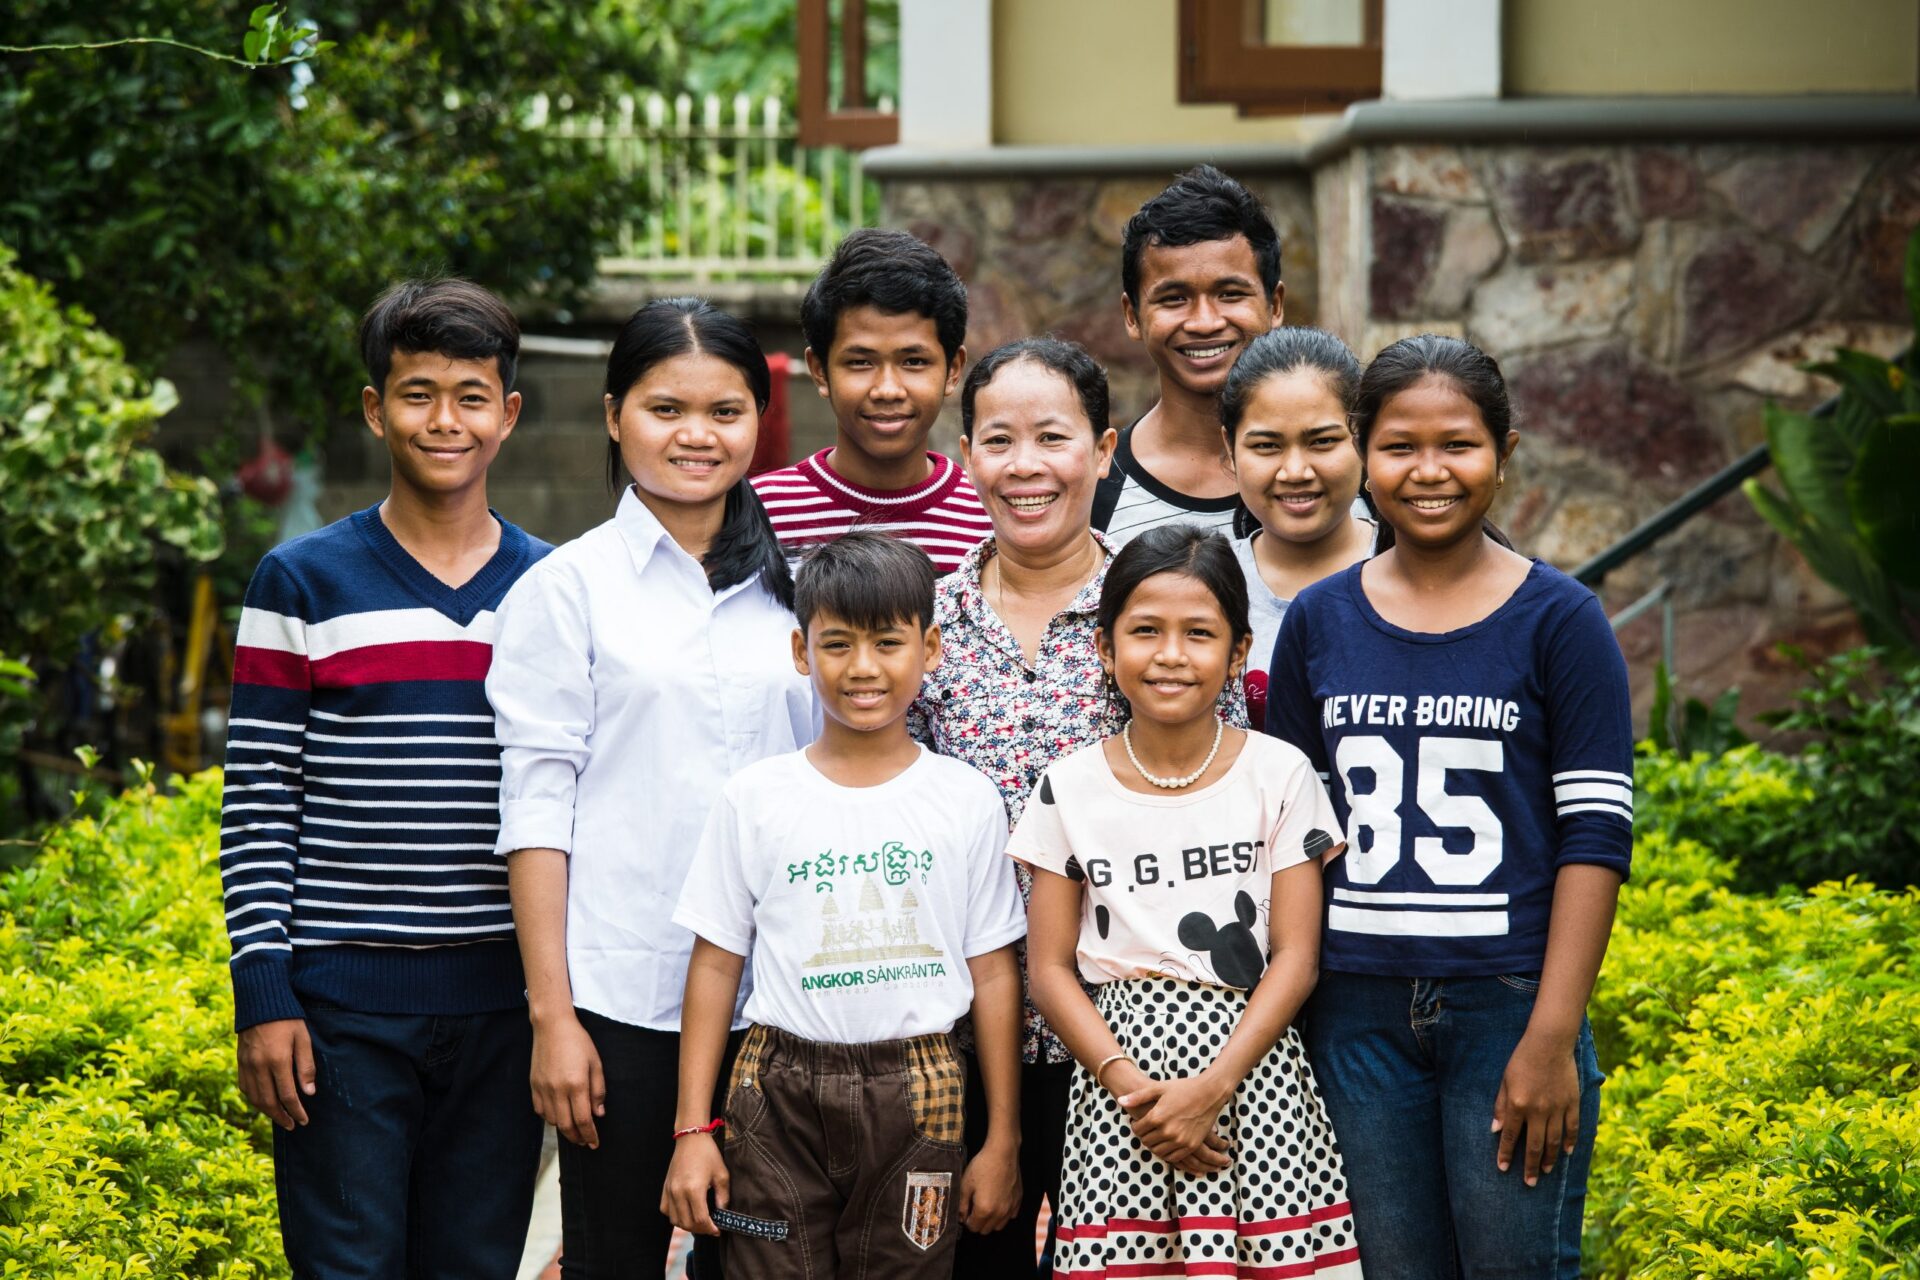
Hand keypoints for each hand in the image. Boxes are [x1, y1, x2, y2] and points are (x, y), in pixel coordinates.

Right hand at [237, 1018, 314, 1129]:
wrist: (260, 1001)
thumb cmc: (288, 1018)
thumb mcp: (303, 1038)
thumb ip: (306, 1066)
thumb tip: (309, 1093)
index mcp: (277, 1061)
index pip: (287, 1095)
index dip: (296, 1111)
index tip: (304, 1120)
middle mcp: (259, 1066)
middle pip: (269, 1102)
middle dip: (281, 1117)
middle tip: (293, 1125)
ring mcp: (247, 1065)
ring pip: (254, 1098)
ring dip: (267, 1112)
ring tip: (280, 1117)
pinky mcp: (240, 1062)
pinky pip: (245, 1087)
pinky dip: (254, 1099)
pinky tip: (263, 1102)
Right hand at [531, 1012, 605, 1147]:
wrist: (552, 1026)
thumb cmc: (578, 1042)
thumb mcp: (596, 1063)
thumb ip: (598, 1090)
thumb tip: (599, 1114)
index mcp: (577, 1084)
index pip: (584, 1120)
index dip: (590, 1135)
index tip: (595, 1143)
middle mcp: (558, 1090)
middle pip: (566, 1126)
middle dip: (578, 1138)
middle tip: (586, 1142)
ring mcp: (543, 1089)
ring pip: (553, 1120)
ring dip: (565, 1129)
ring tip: (575, 1130)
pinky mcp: (534, 1086)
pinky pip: (541, 1111)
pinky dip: (550, 1118)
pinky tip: (559, 1115)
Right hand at [661, 1133, 728, 1235]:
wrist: (690, 1138)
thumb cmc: (708, 1154)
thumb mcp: (722, 1174)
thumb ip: (723, 1196)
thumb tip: (722, 1213)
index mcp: (694, 1189)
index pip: (700, 1219)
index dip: (710, 1229)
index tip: (718, 1230)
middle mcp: (678, 1192)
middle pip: (687, 1223)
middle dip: (700, 1229)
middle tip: (710, 1228)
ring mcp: (669, 1190)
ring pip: (674, 1220)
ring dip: (687, 1224)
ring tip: (699, 1221)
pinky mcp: (665, 1187)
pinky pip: (665, 1210)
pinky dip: (675, 1216)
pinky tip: (685, 1212)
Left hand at [959, 1139, 1020, 1233]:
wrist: (1002, 1153)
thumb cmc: (982, 1167)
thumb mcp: (966, 1184)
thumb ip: (962, 1204)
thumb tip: (961, 1218)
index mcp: (984, 1210)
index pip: (973, 1227)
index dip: (967, 1222)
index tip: (966, 1212)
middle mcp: (999, 1213)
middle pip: (986, 1230)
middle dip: (978, 1223)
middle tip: (974, 1209)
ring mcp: (1011, 1207)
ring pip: (999, 1226)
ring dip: (991, 1221)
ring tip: (987, 1206)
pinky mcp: (1018, 1200)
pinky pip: (1011, 1216)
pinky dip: (1004, 1214)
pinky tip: (999, 1201)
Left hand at [1118, 1074, 1230, 1175]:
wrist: (1209, 1093)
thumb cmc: (1183, 1088)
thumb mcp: (1159, 1088)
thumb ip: (1138, 1096)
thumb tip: (1121, 1101)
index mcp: (1157, 1116)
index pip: (1138, 1130)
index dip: (1136, 1126)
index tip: (1138, 1123)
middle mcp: (1167, 1131)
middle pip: (1147, 1142)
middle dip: (1144, 1136)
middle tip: (1147, 1130)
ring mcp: (1180, 1140)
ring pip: (1158, 1152)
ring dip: (1155, 1145)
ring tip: (1156, 1136)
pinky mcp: (1191, 1145)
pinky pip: (1173, 1157)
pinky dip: (1167, 1153)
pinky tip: (1167, 1143)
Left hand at [1492, 1029, 1581, 1185]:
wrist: (1549, 1042)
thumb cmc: (1522, 1059)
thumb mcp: (1505, 1080)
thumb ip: (1501, 1106)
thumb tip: (1496, 1130)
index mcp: (1518, 1104)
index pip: (1511, 1136)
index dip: (1506, 1154)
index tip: (1503, 1169)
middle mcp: (1538, 1110)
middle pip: (1535, 1145)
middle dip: (1531, 1167)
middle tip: (1530, 1183)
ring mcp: (1557, 1108)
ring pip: (1554, 1141)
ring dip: (1550, 1159)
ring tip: (1546, 1171)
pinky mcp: (1572, 1103)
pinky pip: (1572, 1128)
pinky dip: (1570, 1142)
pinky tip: (1567, 1153)